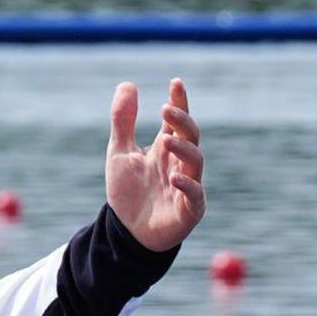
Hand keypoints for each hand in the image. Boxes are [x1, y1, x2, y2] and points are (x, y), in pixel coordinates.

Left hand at [105, 80, 205, 250]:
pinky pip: (194, 195)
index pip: (177, 120)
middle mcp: (181, 163)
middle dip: (182, 121)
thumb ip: (124, 121)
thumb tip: (127, 83)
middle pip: (190, 136)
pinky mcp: (189, 210)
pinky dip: (187, 185)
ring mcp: (188, 185)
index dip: (179, 102)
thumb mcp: (120, 153)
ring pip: (195, 161)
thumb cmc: (128, 191)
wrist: (127, 233)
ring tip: (166, 139)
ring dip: (183, 148)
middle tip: (166, 109)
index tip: (175, 82)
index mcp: (167, 148)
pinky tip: (174, 176)